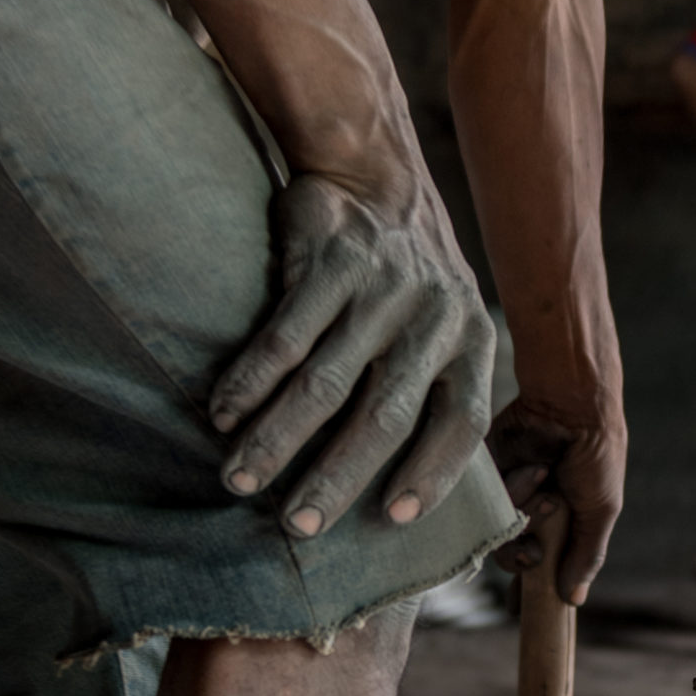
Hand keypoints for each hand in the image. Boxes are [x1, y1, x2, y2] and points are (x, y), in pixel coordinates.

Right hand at [210, 172, 492, 538]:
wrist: (375, 168)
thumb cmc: (408, 276)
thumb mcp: (446, 325)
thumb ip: (435, 390)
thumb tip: (405, 492)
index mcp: (472, 340)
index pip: (463, 422)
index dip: (432, 473)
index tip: (392, 519)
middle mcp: (435, 316)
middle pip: (387, 415)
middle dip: (338, 477)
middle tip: (298, 526)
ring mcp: (384, 287)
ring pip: (326, 381)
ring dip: (277, 438)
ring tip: (239, 480)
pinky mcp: (333, 259)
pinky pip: (286, 334)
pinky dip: (251, 380)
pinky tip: (223, 413)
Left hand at [488, 390, 626, 603]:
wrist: (572, 403)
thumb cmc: (596, 455)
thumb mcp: (602, 510)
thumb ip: (587, 555)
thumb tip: (575, 601)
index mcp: (563, 524)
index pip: (542, 568)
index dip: (532, 589)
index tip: (524, 608)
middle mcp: (533, 512)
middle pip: (513, 556)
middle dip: (527, 552)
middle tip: (541, 539)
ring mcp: (508, 492)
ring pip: (498, 529)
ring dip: (524, 512)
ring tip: (545, 484)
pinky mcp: (487, 472)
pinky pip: (486, 500)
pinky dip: (510, 489)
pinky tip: (531, 470)